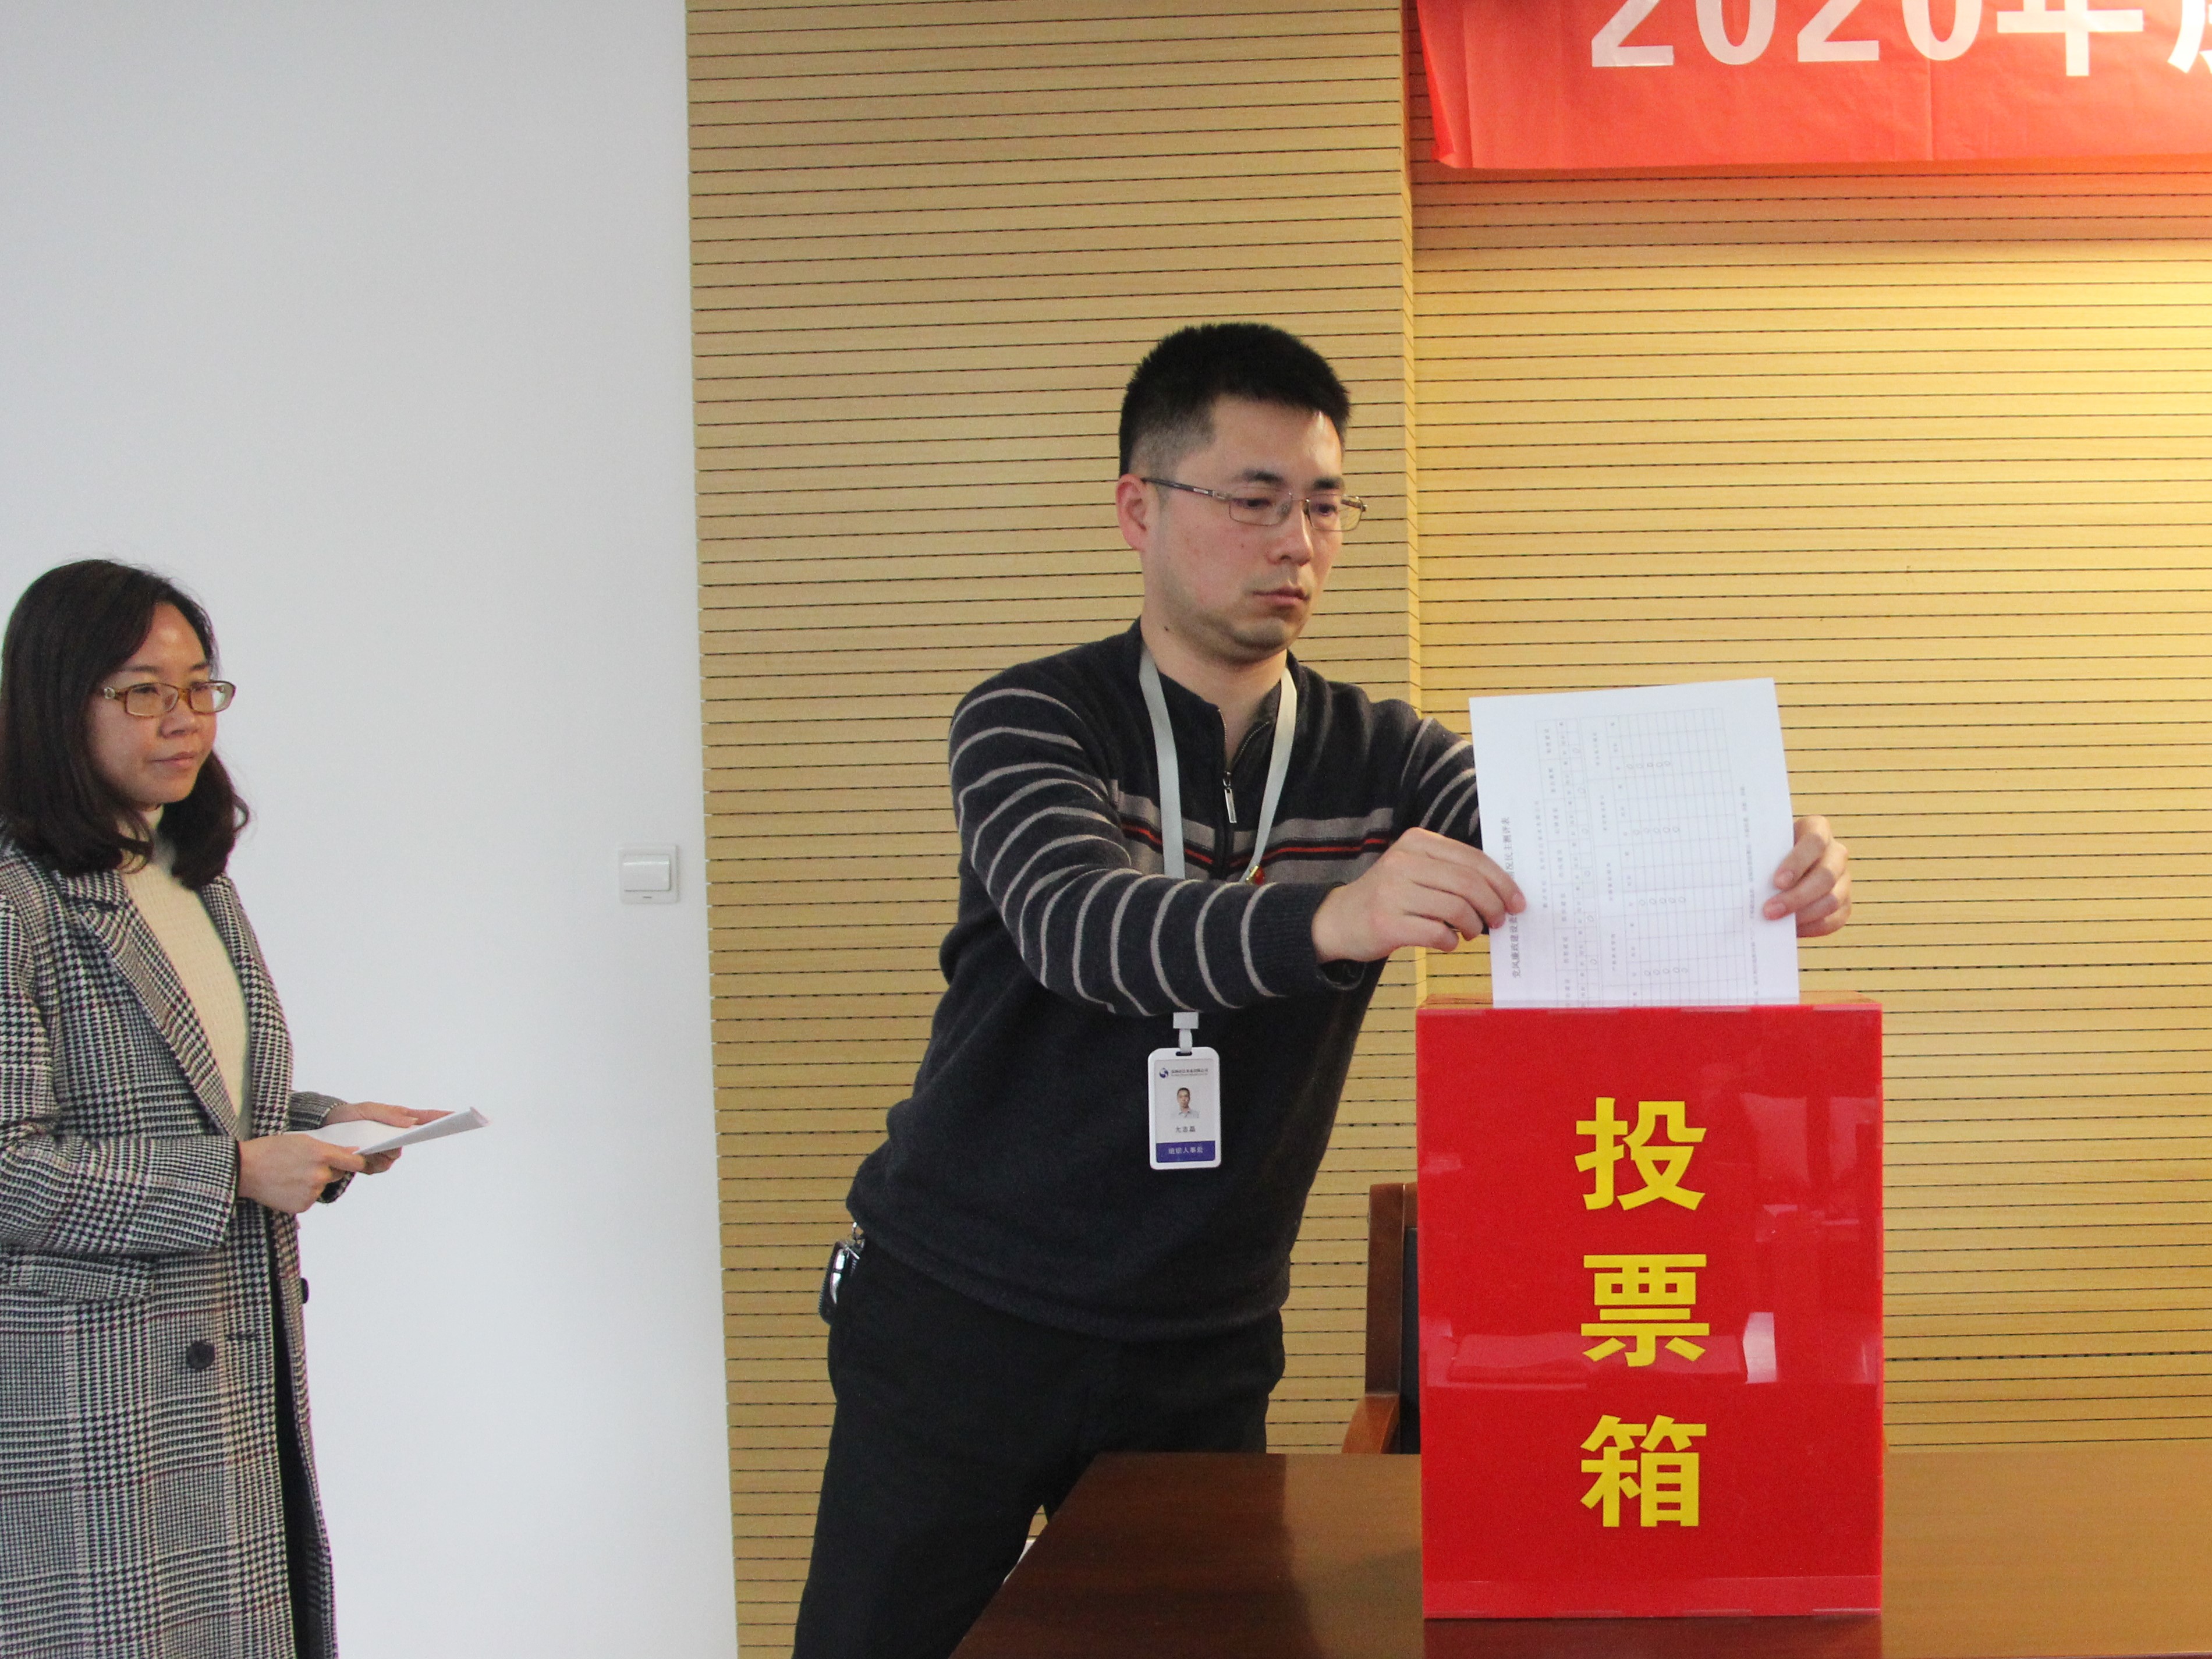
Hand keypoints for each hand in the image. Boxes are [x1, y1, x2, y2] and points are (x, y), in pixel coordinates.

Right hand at [239, 1133, 368, 1213]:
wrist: (244, 1169)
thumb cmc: (270, 1150)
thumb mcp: (302, 1140)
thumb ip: (329, 1148)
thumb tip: (352, 1152)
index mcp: (322, 1154)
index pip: (354, 1162)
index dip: (358, 1162)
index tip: (359, 1161)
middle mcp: (320, 1175)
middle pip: (337, 1174)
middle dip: (328, 1169)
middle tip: (306, 1164)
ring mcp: (311, 1192)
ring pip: (322, 1186)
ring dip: (314, 1182)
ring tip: (291, 1174)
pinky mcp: (302, 1205)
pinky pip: (310, 1198)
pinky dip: (303, 1193)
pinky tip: (287, 1185)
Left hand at [325, 1100, 446, 1174]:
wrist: (325, 1130)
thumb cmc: (350, 1115)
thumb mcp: (366, 1109)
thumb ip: (388, 1114)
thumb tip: (411, 1122)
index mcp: (399, 1119)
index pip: (425, 1117)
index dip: (442, 1116)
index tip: (458, 1115)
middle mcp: (396, 1136)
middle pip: (412, 1140)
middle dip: (405, 1140)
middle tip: (396, 1139)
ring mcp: (385, 1150)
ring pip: (394, 1156)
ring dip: (382, 1152)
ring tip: (367, 1146)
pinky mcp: (373, 1163)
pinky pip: (380, 1167)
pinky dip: (371, 1162)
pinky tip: (361, 1155)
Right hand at [1312, 828, 1525, 962]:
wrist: (1339, 920)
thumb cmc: (1389, 896)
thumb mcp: (1415, 870)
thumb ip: (1451, 872)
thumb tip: (1502, 893)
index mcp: (1416, 842)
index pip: (1473, 859)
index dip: (1502, 882)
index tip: (1517, 902)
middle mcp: (1403, 862)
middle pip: (1468, 883)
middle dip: (1493, 906)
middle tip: (1499, 921)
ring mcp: (1393, 892)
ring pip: (1456, 908)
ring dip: (1473, 926)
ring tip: (1471, 933)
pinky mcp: (1387, 923)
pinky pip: (1436, 933)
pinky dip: (1450, 941)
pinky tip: (1448, 942)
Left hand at [1764, 814, 1851, 937]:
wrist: (1777, 869)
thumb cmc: (1766, 855)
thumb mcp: (1763, 848)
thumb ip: (1759, 858)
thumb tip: (1744, 880)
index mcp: (1817, 830)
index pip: (1815, 841)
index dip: (1798, 862)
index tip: (1776, 881)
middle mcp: (1835, 853)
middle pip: (1825, 876)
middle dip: (1797, 897)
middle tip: (1769, 911)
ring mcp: (1843, 878)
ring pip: (1832, 900)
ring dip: (1803, 914)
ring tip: (1775, 922)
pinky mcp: (1844, 902)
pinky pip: (1834, 919)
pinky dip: (1812, 927)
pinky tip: (1791, 929)